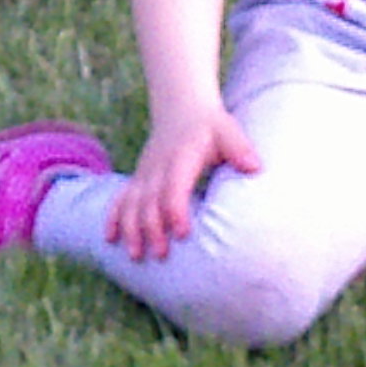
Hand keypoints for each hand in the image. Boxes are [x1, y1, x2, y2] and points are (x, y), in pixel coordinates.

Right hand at [114, 98, 258, 261]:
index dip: (176, 208)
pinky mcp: (138, 179)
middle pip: (149, 200)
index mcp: (181, 156)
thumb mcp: (228, 131)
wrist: (182, 110)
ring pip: (131, 203)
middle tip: (161, 254)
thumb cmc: (211, 127)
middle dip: (152, 227)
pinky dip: (113, 218)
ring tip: (137, 256)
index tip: (182, 233)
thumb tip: (254, 167)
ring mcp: (144, 174)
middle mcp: (157, 167)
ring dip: (131, 229)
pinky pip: (120, 198)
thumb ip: (239, 148)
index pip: (174, 185)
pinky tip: (110, 239)